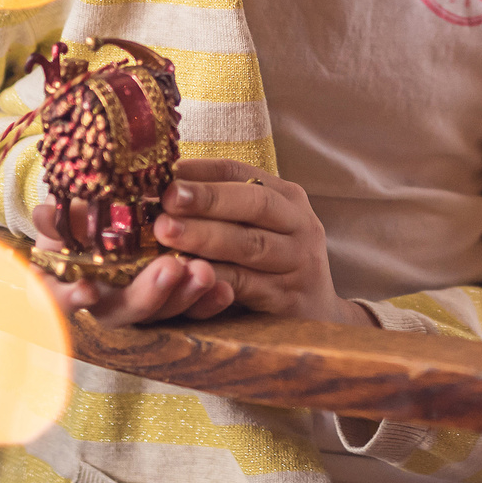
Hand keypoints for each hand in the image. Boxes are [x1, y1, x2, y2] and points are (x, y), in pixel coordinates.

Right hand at [30, 199, 235, 325]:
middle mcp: (105, 304)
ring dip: (185, 296)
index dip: (73, 298)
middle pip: (123, 311)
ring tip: (206, 272)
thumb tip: (43, 214)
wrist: (110, 222)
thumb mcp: (70, 217)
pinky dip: (208, 303)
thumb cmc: (82, 222)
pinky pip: (192, 312)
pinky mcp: (173, 305)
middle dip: (148, 293)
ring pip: (161, 313)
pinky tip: (226, 289)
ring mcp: (140, 307)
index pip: (64, 300)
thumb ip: (60, 220)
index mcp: (70, 284)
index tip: (88, 289)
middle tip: (172, 267)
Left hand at [151, 159, 365, 326]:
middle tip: (167, 198)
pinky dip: (216, 277)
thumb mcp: (259, 227)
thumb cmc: (273, 263)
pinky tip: (187, 272)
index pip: (242, 173)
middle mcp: (299, 224)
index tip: (167, 169)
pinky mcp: (290, 299)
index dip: (203, 171)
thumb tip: (162, 185)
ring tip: (166, 231)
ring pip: (251, 244)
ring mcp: (298, 262)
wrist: (319, 312)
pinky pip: (248, 285)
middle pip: (254, 204)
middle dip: (207, 199)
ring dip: (206, 236)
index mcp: (286, 197)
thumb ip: (222, 209)